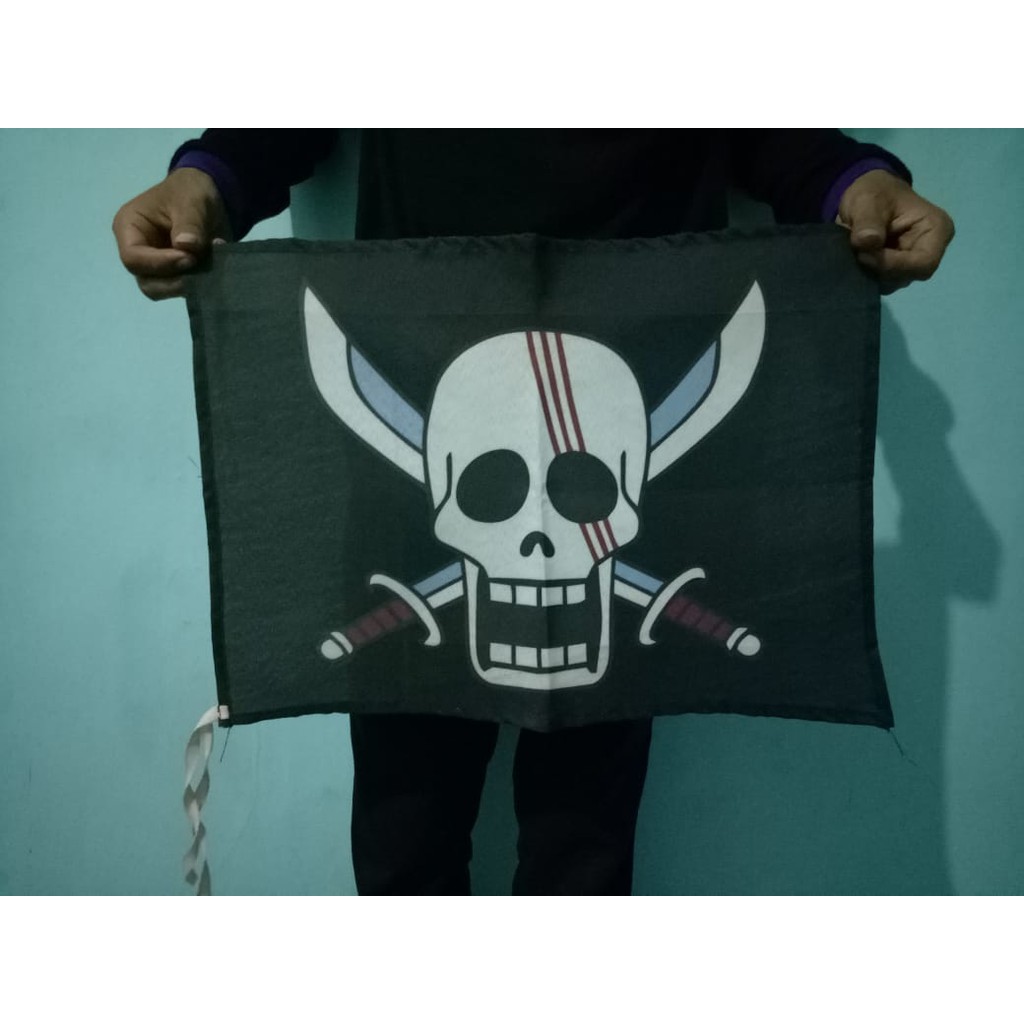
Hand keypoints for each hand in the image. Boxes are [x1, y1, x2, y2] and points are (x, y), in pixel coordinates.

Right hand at [112, 168, 232, 299]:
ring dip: (188, 284)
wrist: (210, 195)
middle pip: (147, 282)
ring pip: (164, 290)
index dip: (160, 263)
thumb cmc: (191, 191)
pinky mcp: (176, 275)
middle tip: (200, 267)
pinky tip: (214, 268)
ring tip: (209, 266)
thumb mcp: (191, 201)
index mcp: (129, 228)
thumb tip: (187, 247)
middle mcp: (138, 251)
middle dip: (174, 281)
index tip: (190, 258)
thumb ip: (189, 224)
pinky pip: (183, 289)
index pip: (133, 258)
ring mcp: (157, 266)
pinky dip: (200, 284)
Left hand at [837, 169, 954, 293]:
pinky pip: (881, 282)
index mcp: (937, 230)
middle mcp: (931, 251)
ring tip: (856, 252)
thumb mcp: (867, 200)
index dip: (892, 265)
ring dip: (870, 272)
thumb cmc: (875, 193)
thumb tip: (867, 242)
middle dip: (878, 269)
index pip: (923, 263)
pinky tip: (857, 259)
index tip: (864, 253)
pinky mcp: (897, 271)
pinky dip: (866, 274)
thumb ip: (868, 221)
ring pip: (892, 282)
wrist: (867, 196)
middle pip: (906, 276)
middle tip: (856, 252)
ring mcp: (913, 263)